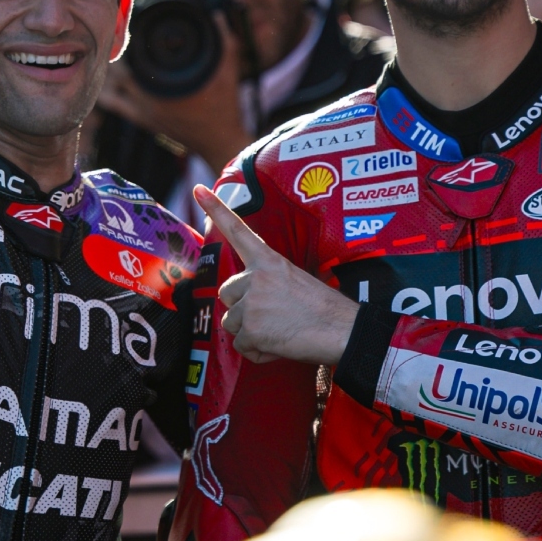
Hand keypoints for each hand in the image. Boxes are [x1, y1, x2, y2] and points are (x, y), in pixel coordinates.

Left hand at [99, 14, 252, 170]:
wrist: (218, 140)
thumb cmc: (224, 106)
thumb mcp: (228, 69)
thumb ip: (224, 40)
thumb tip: (218, 15)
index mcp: (166, 87)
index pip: (132, 59)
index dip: (125, 41)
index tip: (124, 27)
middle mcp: (150, 100)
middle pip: (117, 72)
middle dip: (114, 54)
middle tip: (112, 36)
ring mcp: (143, 112)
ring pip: (112, 87)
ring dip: (109, 71)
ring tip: (108, 53)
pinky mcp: (142, 120)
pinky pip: (115, 105)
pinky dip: (106, 91)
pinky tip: (102, 80)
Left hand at [194, 184, 355, 365]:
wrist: (343, 331)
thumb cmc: (325, 309)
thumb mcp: (295, 280)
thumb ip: (268, 283)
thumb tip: (252, 303)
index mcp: (269, 261)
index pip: (238, 230)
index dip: (216, 209)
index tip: (198, 189)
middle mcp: (256, 278)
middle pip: (227, 294)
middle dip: (243, 308)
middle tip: (274, 316)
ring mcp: (251, 304)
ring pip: (231, 322)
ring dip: (250, 332)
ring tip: (280, 331)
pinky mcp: (251, 330)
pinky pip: (242, 346)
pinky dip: (258, 351)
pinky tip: (280, 345)